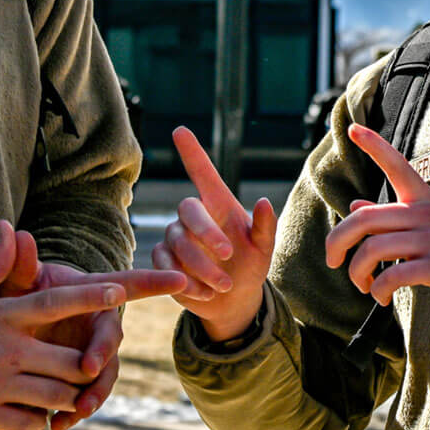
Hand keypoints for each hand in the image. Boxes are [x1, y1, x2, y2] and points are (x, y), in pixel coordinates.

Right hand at [0, 222, 132, 429]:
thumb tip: (10, 228)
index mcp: (3, 316)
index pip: (56, 301)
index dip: (90, 296)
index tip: (119, 292)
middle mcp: (5, 349)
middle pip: (71, 360)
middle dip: (88, 365)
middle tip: (90, 364)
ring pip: (57, 395)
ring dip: (70, 394)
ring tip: (68, 388)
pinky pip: (30, 422)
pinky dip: (40, 418)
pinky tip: (35, 410)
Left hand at [0, 234, 184, 429]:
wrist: (15, 330)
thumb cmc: (25, 296)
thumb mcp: (21, 281)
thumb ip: (20, 262)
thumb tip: (14, 233)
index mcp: (94, 294)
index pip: (130, 283)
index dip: (156, 281)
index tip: (180, 280)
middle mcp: (100, 323)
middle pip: (112, 337)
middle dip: (103, 353)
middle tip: (88, 368)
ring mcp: (93, 352)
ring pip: (105, 373)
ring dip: (95, 392)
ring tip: (77, 411)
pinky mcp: (81, 378)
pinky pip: (86, 395)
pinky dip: (75, 410)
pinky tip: (59, 424)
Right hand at [152, 126, 277, 342]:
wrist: (233, 300)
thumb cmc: (251, 265)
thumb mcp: (264, 249)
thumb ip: (266, 227)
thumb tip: (265, 202)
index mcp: (219, 205)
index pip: (202, 173)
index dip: (192, 152)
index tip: (180, 129)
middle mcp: (194, 217)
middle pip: (188, 210)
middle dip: (207, 232)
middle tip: (229, 255)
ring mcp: (175, 238)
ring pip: (176, 243)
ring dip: (201, 266)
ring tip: (223, 286)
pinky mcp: (163, 261)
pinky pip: (165, 266)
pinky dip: (187, 281)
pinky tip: (205, 293)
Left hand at [323, 123, 429, 315]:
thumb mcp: (428, 231)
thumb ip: (392, 218)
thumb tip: (355, 203)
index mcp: (426, 201)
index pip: (397, 165)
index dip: (374, 146)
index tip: (353, 127)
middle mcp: (428, 214)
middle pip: (364, 218)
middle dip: (336, 241)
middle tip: (333, 261)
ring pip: (372, 249)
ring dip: (357, 272)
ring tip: (364, 285)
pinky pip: (391, 276)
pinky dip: (378, 290)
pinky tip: (381, 298)